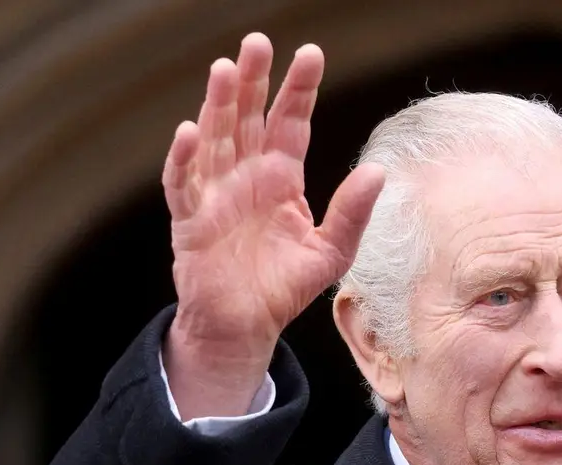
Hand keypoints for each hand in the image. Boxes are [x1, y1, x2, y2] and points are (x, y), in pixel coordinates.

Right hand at [161, 34, 384, 418]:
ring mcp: (216, 194)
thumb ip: (351, 213)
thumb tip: (378, 172)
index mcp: (281, 178)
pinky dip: (183, 159)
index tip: (311, 54)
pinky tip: (188, 132)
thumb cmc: (284, 286)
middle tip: (257, 42)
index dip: (298, 89)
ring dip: (216, 105)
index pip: (290, 122)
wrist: (245, 326)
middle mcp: (246, 176)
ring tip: (224, 69)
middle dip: (253, 80)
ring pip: (214, 139)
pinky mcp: (191, 221)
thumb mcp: (330, 251)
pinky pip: (182, 184)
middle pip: (247, 117)